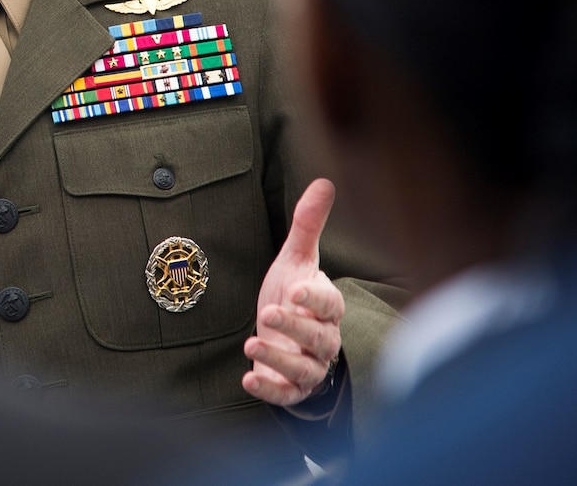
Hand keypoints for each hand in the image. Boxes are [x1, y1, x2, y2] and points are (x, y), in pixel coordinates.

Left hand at [242, 178, 344, 406]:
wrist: (288, 340)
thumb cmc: (293, 296)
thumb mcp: (296, 260)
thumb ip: (308, 226)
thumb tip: (324, 181)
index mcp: (327, 307)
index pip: (329, 302)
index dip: (314, 296)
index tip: (294, 288)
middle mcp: (324, 339)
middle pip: (318, 337)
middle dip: (296, 327)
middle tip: (269, 312)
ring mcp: (309, 367)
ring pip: (303, 368)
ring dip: (278, 358)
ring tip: (251, 344)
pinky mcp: (291, 389)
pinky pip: (285, 394)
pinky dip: (269, 390)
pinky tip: (247, 380)